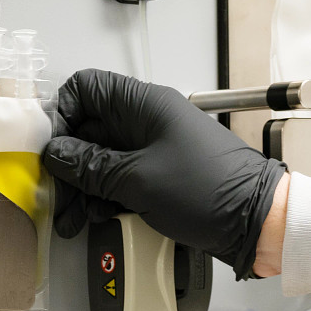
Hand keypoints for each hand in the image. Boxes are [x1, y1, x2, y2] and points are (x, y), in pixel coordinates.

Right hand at [42, 69, 287, 278]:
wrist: (256, 221)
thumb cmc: (212, 191)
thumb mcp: (138, 179)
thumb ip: (91, 166)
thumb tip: (57, 154)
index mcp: (145, 105)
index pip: (87, 88)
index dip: (63, 115)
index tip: (54, 149)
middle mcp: (147, 121)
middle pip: (89, 129)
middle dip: (69, 163)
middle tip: (58, 194)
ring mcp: (153, 149)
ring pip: (101, 158)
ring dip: (84, 187)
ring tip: (74, 217)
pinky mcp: (159, 175)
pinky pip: (119, 179)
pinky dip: (104, 197)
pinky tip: (98, 217)